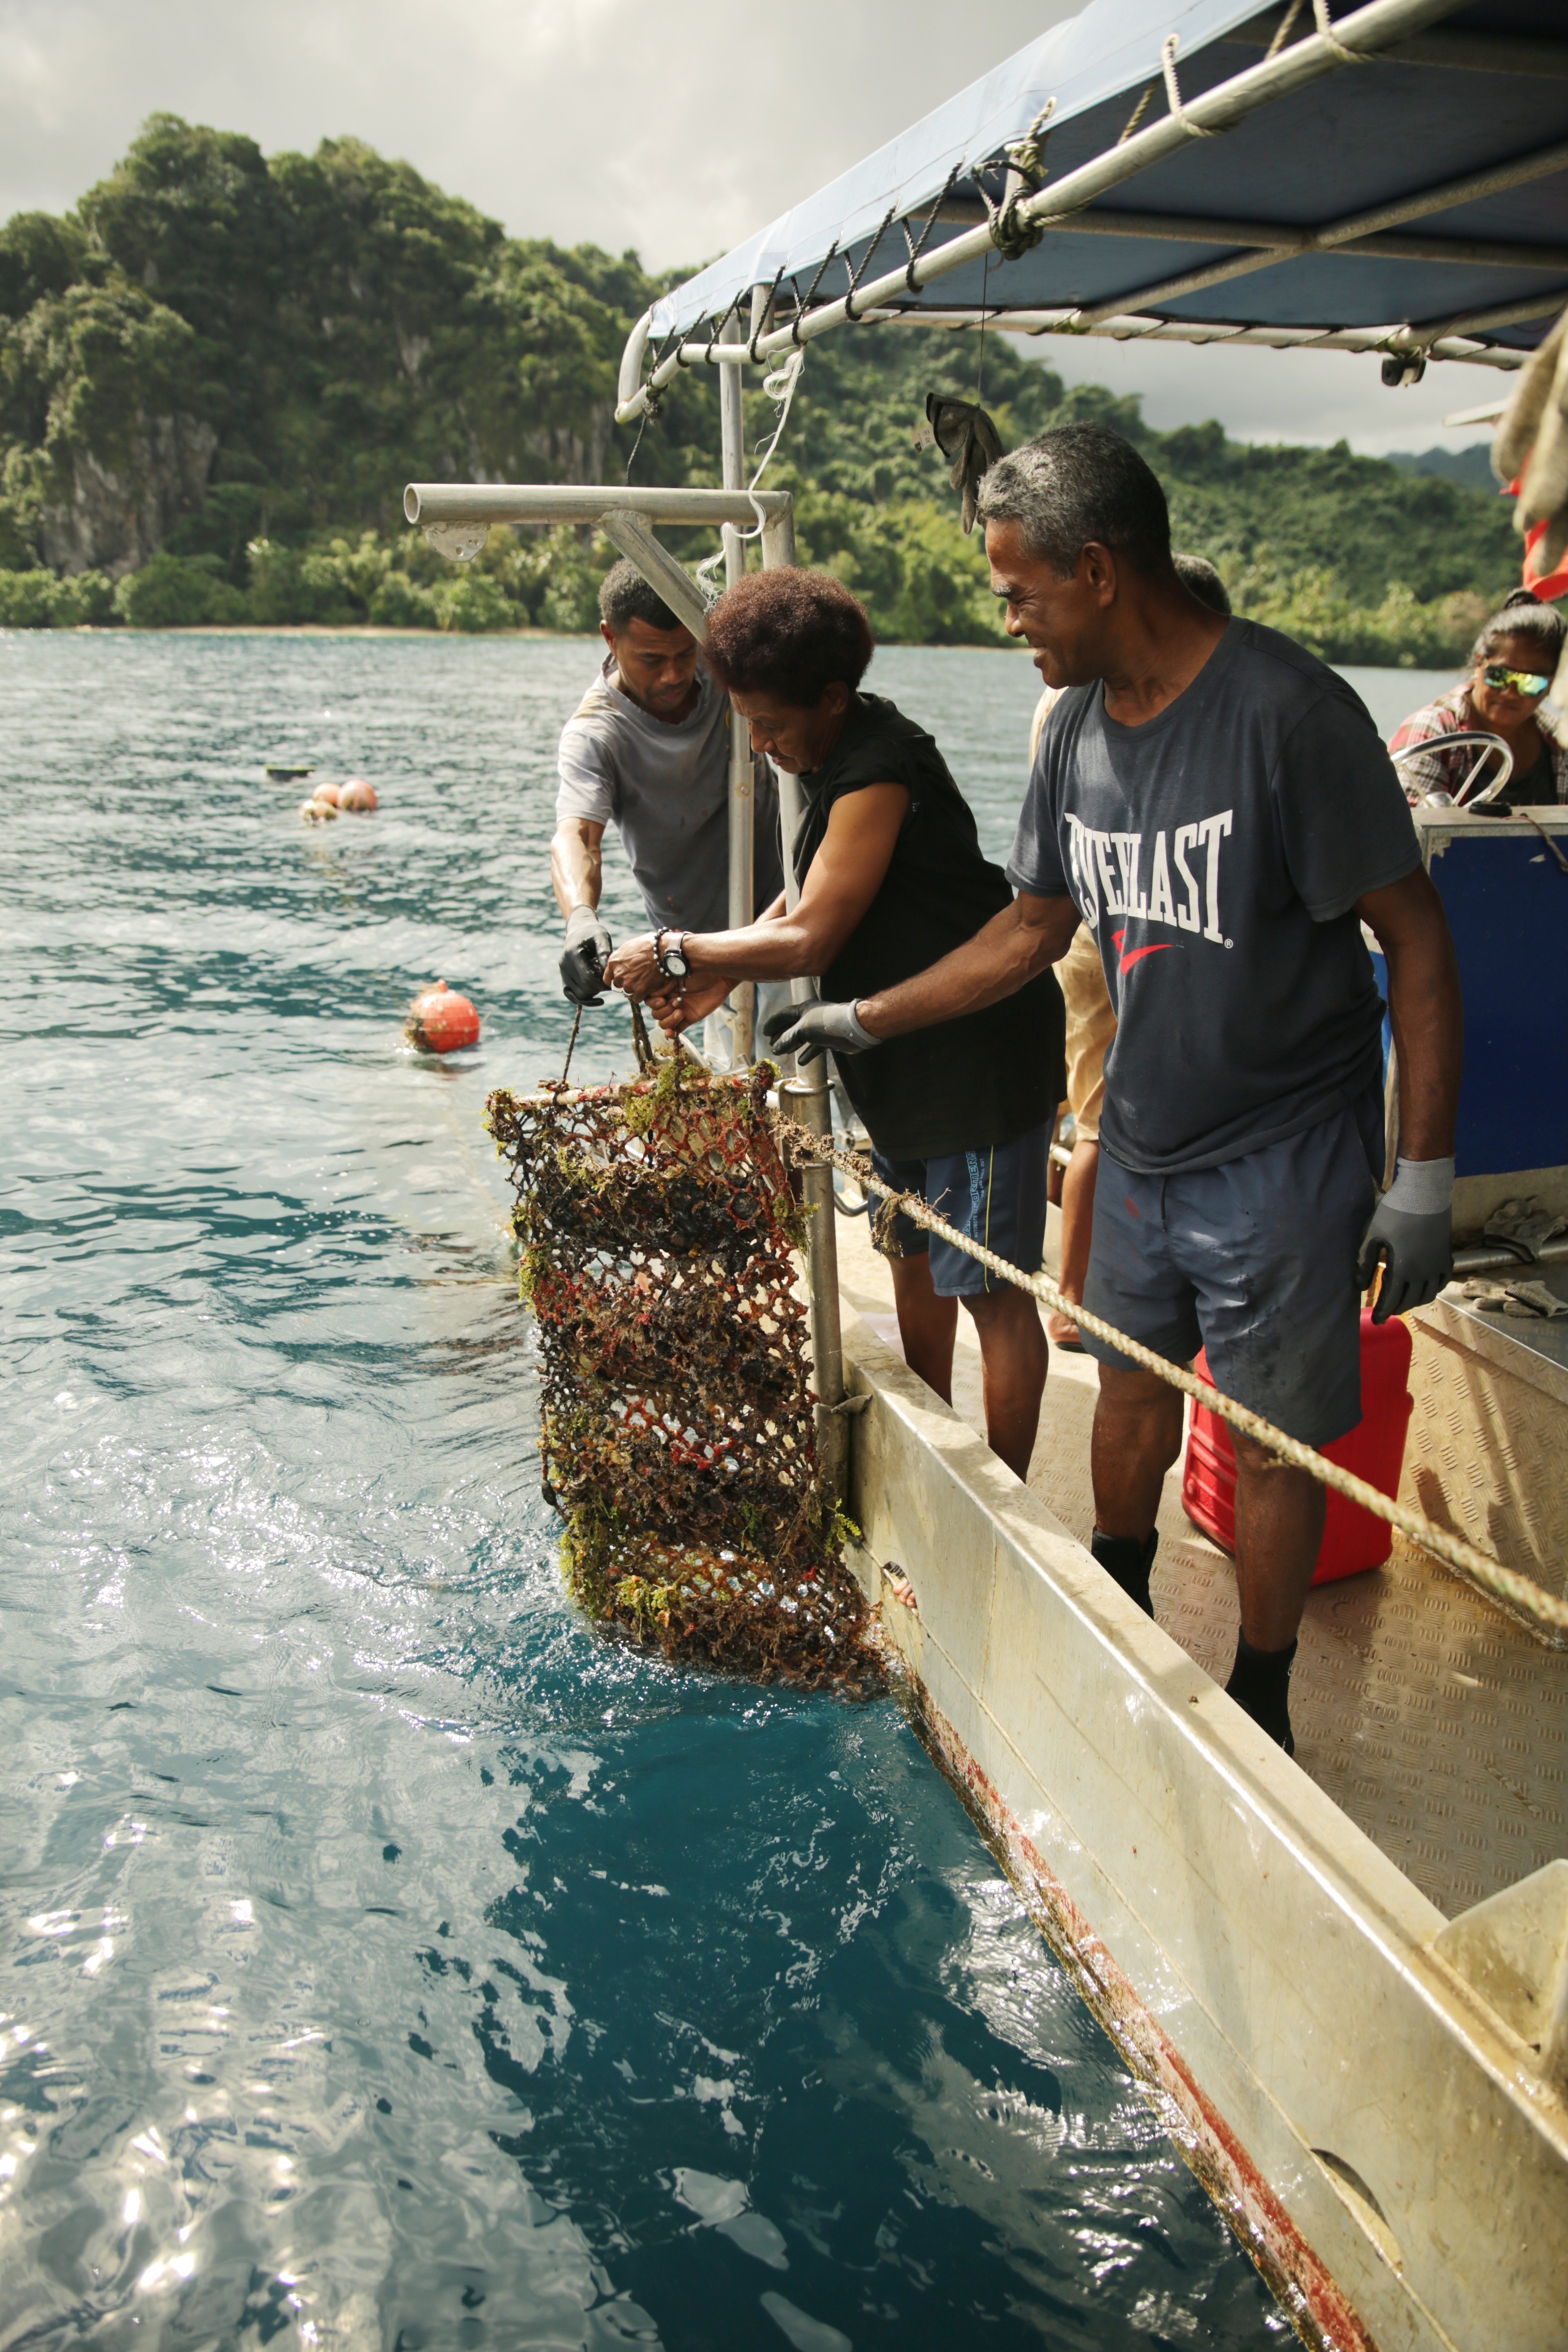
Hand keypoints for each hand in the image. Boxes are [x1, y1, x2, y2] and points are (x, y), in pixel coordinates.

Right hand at [560, 905, 612, 1005]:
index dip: (603, 983)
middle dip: (600, 988)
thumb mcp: (601, 937)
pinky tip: (598, 1000)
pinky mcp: (564, 979)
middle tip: (611, 984)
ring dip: (594, 994)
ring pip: (579, 995)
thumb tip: (608, 971)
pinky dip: (585, 1001)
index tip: (614, 982)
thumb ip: (604, 952)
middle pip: (584, 988)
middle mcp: (564, 965)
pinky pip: (572, 996)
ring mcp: (563, 973)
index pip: (588, 978)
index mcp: (573, 954)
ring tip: (604, 985)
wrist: (579, 931)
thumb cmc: (593, 933)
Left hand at [603, 932, 662, 1000]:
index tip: (620, 980)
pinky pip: (637, 998)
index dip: (614, 980)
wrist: (661, 951)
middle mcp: (618, 974)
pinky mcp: (639, 990)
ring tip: (645, 981)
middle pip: (619, 986)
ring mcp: (628, 983)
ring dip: (635, 989)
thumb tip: (624, 961)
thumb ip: (623, 958)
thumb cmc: (648, 945)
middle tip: (637, 978)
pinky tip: (648, 987)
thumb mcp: (629, 946)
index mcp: (613, 962)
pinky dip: (642, 995)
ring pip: (628, 992)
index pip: (607, 978)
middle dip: (626, 983)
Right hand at [650, 975, 729, 1037]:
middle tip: (677, 1002)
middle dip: (663, 1011)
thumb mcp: (679, 971)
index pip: (649, 1001)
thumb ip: (664, 979)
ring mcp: (678, 1010)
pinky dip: (672, 1034)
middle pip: (656, 1014)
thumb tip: (650, 984)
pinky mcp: (689, 1018)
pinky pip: (676, 1030)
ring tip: (681, 1012)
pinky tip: (671, 1033)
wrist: (718, 977)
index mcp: (664, 989)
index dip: (653, 1003)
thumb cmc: (699, 969)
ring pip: (664, 1023)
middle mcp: (669, 1000)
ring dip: (669, 1021)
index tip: (663, 999)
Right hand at [762, 996, 878, 1067]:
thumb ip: (787, 1039)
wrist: (853, 1029)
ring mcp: (821, 1029)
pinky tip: (802, 1062)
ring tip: (783, 1053)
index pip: (784, 1015)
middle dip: (781, 1035)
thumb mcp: (802, 1030)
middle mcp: (812, 1017)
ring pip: (803, 1037)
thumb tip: (775, 1048)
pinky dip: (808, 1054)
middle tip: (771, 1044)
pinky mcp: (829, 1040)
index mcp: (804, 1009)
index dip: (774, 1023)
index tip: (764, 1032)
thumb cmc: (826, 1024)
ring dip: (792, 1045)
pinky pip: (815, 1047)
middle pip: (792, 1026)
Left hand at [1356, 1157, 1453, 1322]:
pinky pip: (1442, 1282)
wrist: (1425, 1192)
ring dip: (1414, 1301)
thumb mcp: (1372, 1235)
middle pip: (1410, 1300)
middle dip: (1396, 1308)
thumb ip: (1365, 1262)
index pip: (1392, 1300)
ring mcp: (1438, 1265)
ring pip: (1428, 1295)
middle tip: (1386, 1312)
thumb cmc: (1394, 1212)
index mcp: (1404, 1269)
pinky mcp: (1446, 1256)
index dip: (1382, 1312)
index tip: (1375, 1321)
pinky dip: (1432, 1289)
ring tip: (1402, 1300)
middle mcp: (1424, 1272)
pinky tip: (1423, 1287)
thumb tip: (1359, 1285)